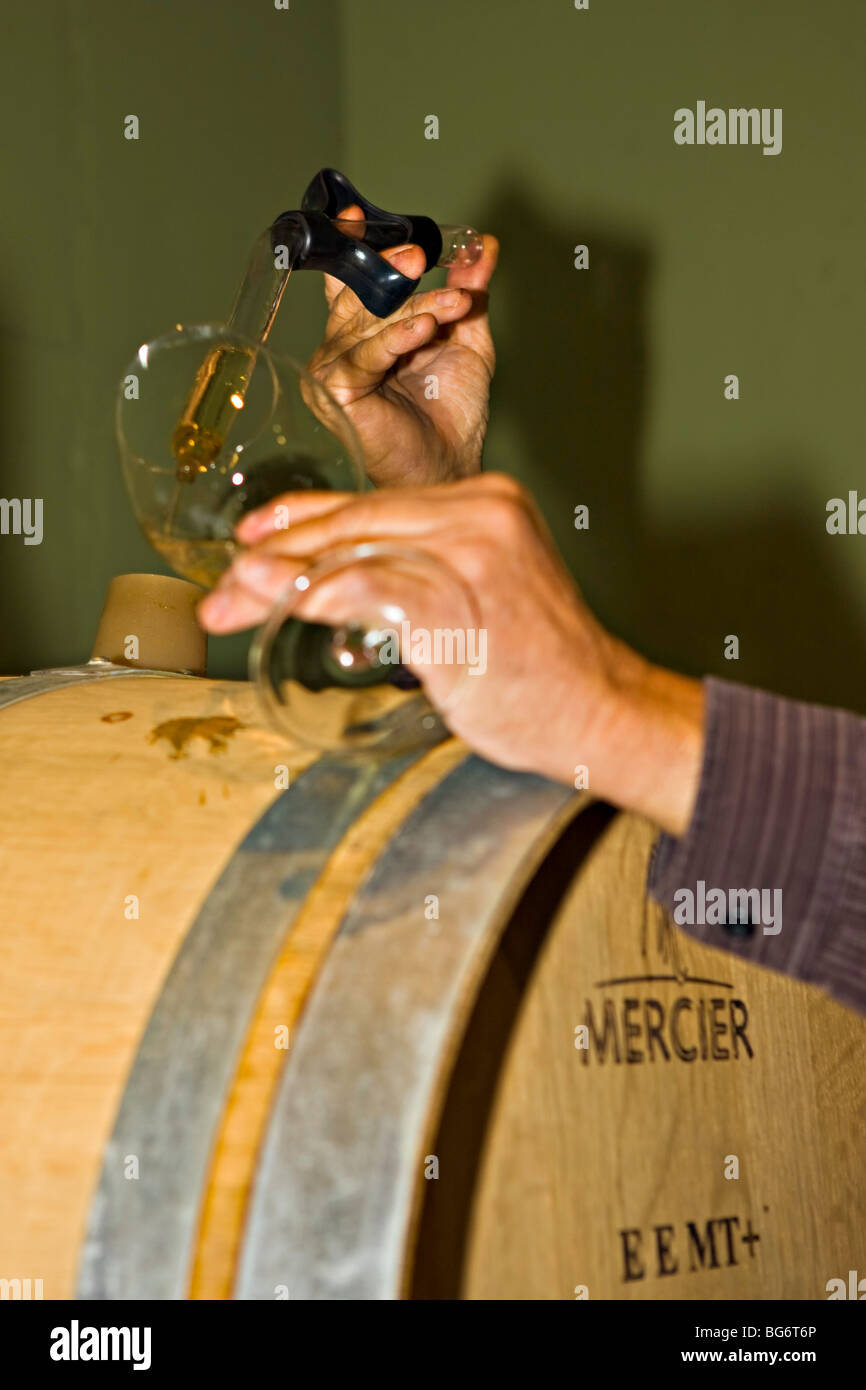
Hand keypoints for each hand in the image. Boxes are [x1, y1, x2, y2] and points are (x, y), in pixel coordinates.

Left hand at [199, 474, 704, 835]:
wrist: (603, 711)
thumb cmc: (538, 666)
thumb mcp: (478, 595)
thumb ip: (417, 575)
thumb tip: (333, 581)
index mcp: (486, 501)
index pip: (373, 504)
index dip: (303, 520)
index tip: (255, 539)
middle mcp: (480, 512)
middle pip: (353, 523)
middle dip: (277, 556)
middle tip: (225, 588)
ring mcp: (472, 554)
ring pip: (352, 552)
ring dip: (279, 578)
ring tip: (229, 600)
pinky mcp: (460, 603)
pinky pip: (370, 591)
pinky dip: (314, 595)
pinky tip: (277, 603)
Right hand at [306, 206, 497, 487]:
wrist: (451, 466)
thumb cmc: (452, 415)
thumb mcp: (465, 339)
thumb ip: (467, 292)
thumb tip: (483, 245)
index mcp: (364, 332)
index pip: (351, 279)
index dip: (352, 246)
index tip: (357, 214)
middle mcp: (341, 347)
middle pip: (364, 295)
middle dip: (394, 273)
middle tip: (421, 256)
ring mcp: (333, 370)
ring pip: (369, 321)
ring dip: (415, 309)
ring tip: (453, 306)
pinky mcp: (336, 394)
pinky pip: (364, 357)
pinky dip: (395, 340)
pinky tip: (424, 330)